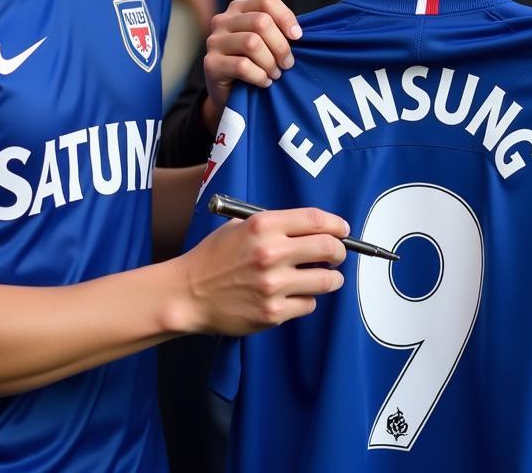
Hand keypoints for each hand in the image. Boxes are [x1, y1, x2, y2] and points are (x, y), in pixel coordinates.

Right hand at [171, 206, 348, 335]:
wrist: (189, 293)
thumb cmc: (213, 258)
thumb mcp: (239, 226)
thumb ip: (274, 225)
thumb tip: (311, 229)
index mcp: (263, 226)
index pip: (316, 220)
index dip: (337, 224)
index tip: (342, 229)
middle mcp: (271, 253)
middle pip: (329, 248)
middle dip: (339, 251)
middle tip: (336, 254)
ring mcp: (273, 285)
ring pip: (327, 280)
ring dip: (331, 278)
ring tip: (323, 277)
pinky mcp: (273, 312)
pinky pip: (309, 304)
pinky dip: (307, 299)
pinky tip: (294, 295)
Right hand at [202, 0, 301, 128]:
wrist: (230, 95)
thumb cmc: (255, 64)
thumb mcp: (266, 42)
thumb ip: (278, 31)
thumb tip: (299, 32)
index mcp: (238, 9)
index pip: (267, 1)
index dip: (286, 18)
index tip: (298, 38)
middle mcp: (223, 20)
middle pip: (261, 22)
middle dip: (281, 45)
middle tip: (287, 63)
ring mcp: (214, 41)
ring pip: (252, 43)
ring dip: (270, 62)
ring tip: (275, 74)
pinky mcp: (211, 63)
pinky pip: (243, 66)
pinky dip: (260, 76)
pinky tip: (264, 82)